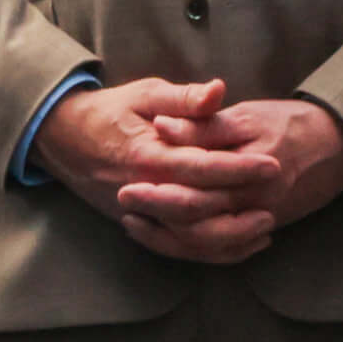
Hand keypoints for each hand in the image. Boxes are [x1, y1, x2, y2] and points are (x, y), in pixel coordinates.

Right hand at [32, 79, 280, 264]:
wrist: (65, 139)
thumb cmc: (111, 110)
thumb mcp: (145, 93)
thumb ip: (184, 98)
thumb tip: (218, 91)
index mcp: (149, 155)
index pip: (202, 167)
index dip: (239, 167)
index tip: (272, 164)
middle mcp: (146, 190)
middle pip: (201, 209)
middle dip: (242, 205)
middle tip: (277, 198)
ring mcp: (142, 213)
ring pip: (191, 237)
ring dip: (231, 236)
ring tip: (266, 226)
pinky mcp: (141, 224)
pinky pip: (179, 247)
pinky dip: (210, 251)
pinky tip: (240, 244)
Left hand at [136, 98, 342, 249]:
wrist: (336, 146)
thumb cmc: (290, 122)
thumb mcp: (249, 114)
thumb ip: (205, 122)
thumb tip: (161, 124)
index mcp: (250, 157)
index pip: (198, 170)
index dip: (163, 172)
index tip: (131, 170)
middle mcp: (255, 192)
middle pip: (198, 210)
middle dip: (157, 207)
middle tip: (124, 198)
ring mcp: (259, 214)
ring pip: (206, 238)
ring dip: (168, 233)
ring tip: (135, 222)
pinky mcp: (261, 227)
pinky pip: (222, 250)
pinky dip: (192, 248)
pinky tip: (168, 237)